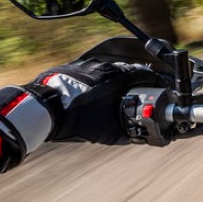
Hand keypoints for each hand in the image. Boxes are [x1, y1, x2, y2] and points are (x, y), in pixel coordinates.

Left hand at [29, 59, 162, 143]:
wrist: (44, 108)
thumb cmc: (75, 118)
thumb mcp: (105, 131)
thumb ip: (124, 133)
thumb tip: (135, 137)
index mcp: (116, 77)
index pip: (143, 74)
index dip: (153, 80)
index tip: (158, 85)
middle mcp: (104, 66)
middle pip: (127, 70)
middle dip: (135, 80)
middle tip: (139, 92)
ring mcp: (87, 65)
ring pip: (108, 69)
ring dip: (115, 80)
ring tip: (115, 94)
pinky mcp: (72, 67)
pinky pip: (92, 71)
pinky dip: (98, 80)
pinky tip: (94, 93)